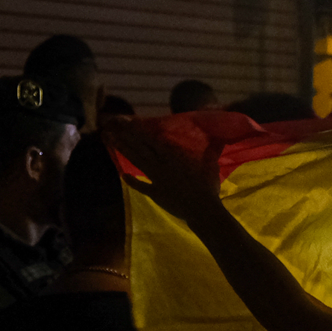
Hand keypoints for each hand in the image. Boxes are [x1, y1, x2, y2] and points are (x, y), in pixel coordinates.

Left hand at [106, 120, 228, 224]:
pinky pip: (141, 186)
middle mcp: (160, 164)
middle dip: (125, 137)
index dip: (137, 129)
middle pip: (139, 148)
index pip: (150, 139)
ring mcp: (156, 179)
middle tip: (111, 127)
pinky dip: (132, 181)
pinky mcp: (155, 193)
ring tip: (112, 141)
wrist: (202, 210)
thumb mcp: (211, 163)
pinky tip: (123, 175)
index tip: (126, 121)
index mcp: (172, 155)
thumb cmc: (208, 184)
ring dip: (124, 151)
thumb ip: (212, 150)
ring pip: (137, 162)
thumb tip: (220, 137)